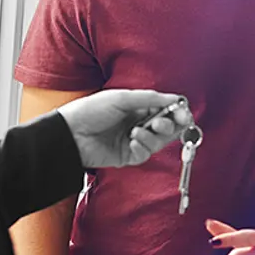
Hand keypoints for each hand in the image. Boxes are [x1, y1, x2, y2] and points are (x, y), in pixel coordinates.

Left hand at [56, 90, 194, 168]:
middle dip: (169, 125)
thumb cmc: (91, 111)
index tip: (184, 115)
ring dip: (152, 136)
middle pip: (167, 127)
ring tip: (137, 131)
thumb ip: (149, 99)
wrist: (70, 134)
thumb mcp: (121, 99)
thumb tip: (175, 99)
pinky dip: (143, 147)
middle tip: (161, 123)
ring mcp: (133, 140)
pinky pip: (145, 154)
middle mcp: (138, 123)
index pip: (166, 110)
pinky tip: (132, 141)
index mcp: (137, 107)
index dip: (177, 113)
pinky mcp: (127, 156)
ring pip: (158, 141)